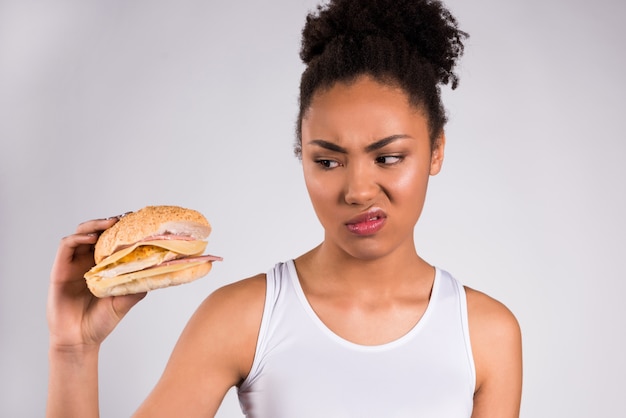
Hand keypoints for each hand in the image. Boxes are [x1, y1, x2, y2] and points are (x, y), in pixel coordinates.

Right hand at [47, 216, 145, 349]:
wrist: (80, 340)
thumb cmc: (101, 321)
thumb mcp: (125, 300)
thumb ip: (137, 285)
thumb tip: (157, 271)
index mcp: (103, 266)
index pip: (110, 241)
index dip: (121, 229)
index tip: (135, 221)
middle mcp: (88, 262)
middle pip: (96, 232)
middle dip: (109, 222)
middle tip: (123, 218)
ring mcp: (73, 265)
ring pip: (81, 234)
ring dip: (94, 225)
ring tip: (109, 224)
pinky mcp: (60, 270)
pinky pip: (66, 247)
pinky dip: (78, 238)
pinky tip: (91, 238)